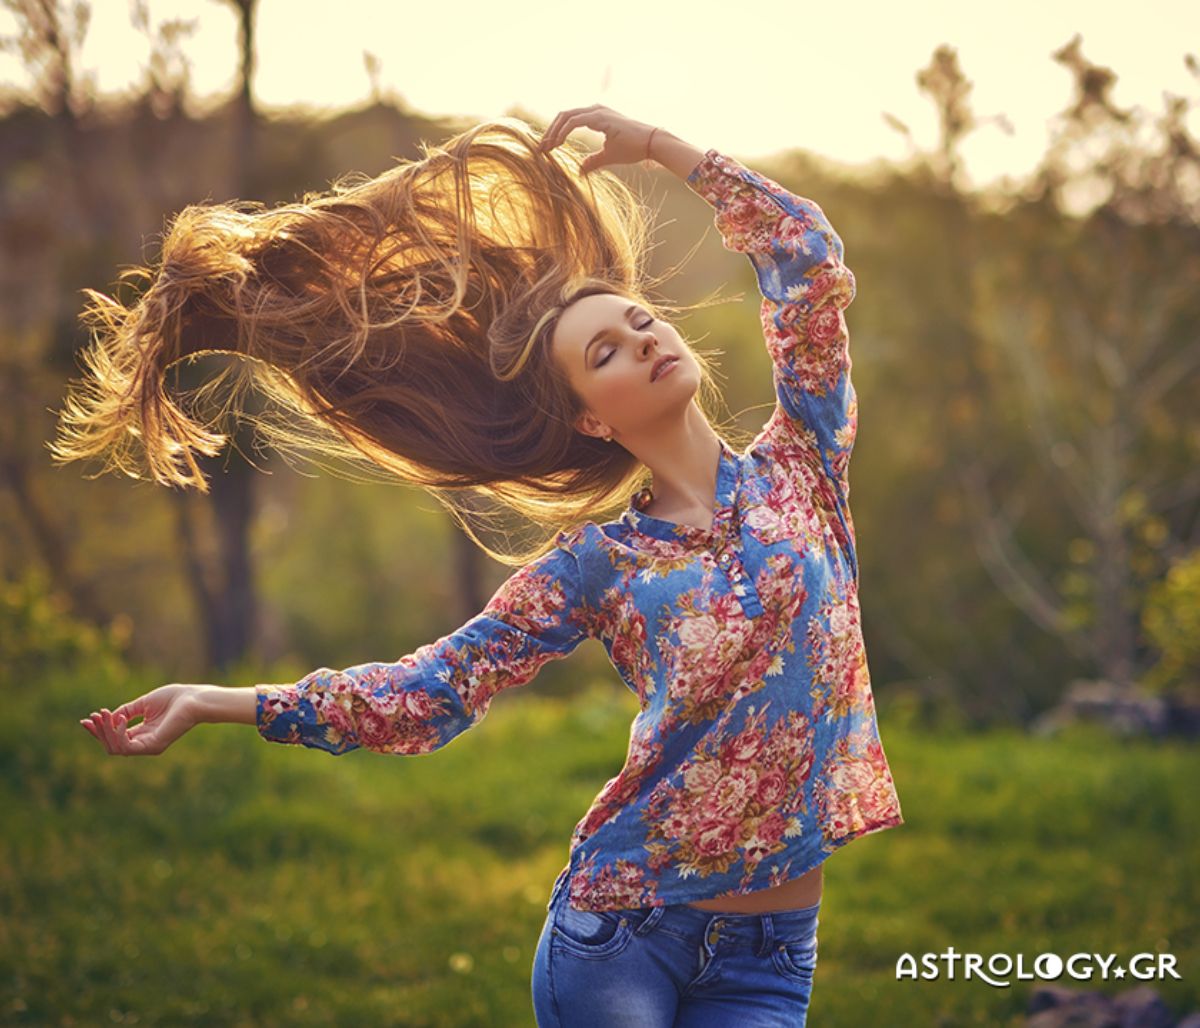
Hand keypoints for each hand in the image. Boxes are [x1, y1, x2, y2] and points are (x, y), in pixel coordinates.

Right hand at [79, 684, 200, 756]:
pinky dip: (118, 734)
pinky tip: (120, 719)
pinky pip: (127, 747)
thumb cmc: (174, 698)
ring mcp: (149, 747)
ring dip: (105, 732)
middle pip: (111, 745)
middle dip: (99, 731)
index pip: (114, 738)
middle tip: (94, 716)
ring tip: (103, 715)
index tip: (85, 720)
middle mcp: (144, 743)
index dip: (98, 730)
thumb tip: (107, 717)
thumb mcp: (143, 704)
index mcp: (142, 734)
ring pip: (115, 748)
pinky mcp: (153, 746)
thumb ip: (125, 711)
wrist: (193, 698)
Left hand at [538, 104, 657, 174]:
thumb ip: (593, 161)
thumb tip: (580, 171)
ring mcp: (597, 111)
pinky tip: (557, 144)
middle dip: (549, 131)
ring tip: (546, 147)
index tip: (546, 149)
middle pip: (563, 115)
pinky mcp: (601, 117)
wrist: (651, 143)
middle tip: (540, 148)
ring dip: (553, 131)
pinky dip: (563, 132)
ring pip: (566, 115)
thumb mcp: (608, 156)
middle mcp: (595, 110)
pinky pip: (574, 121)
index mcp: (596, 116)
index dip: (555, 133)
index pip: (568, 120)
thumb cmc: (633, 148)